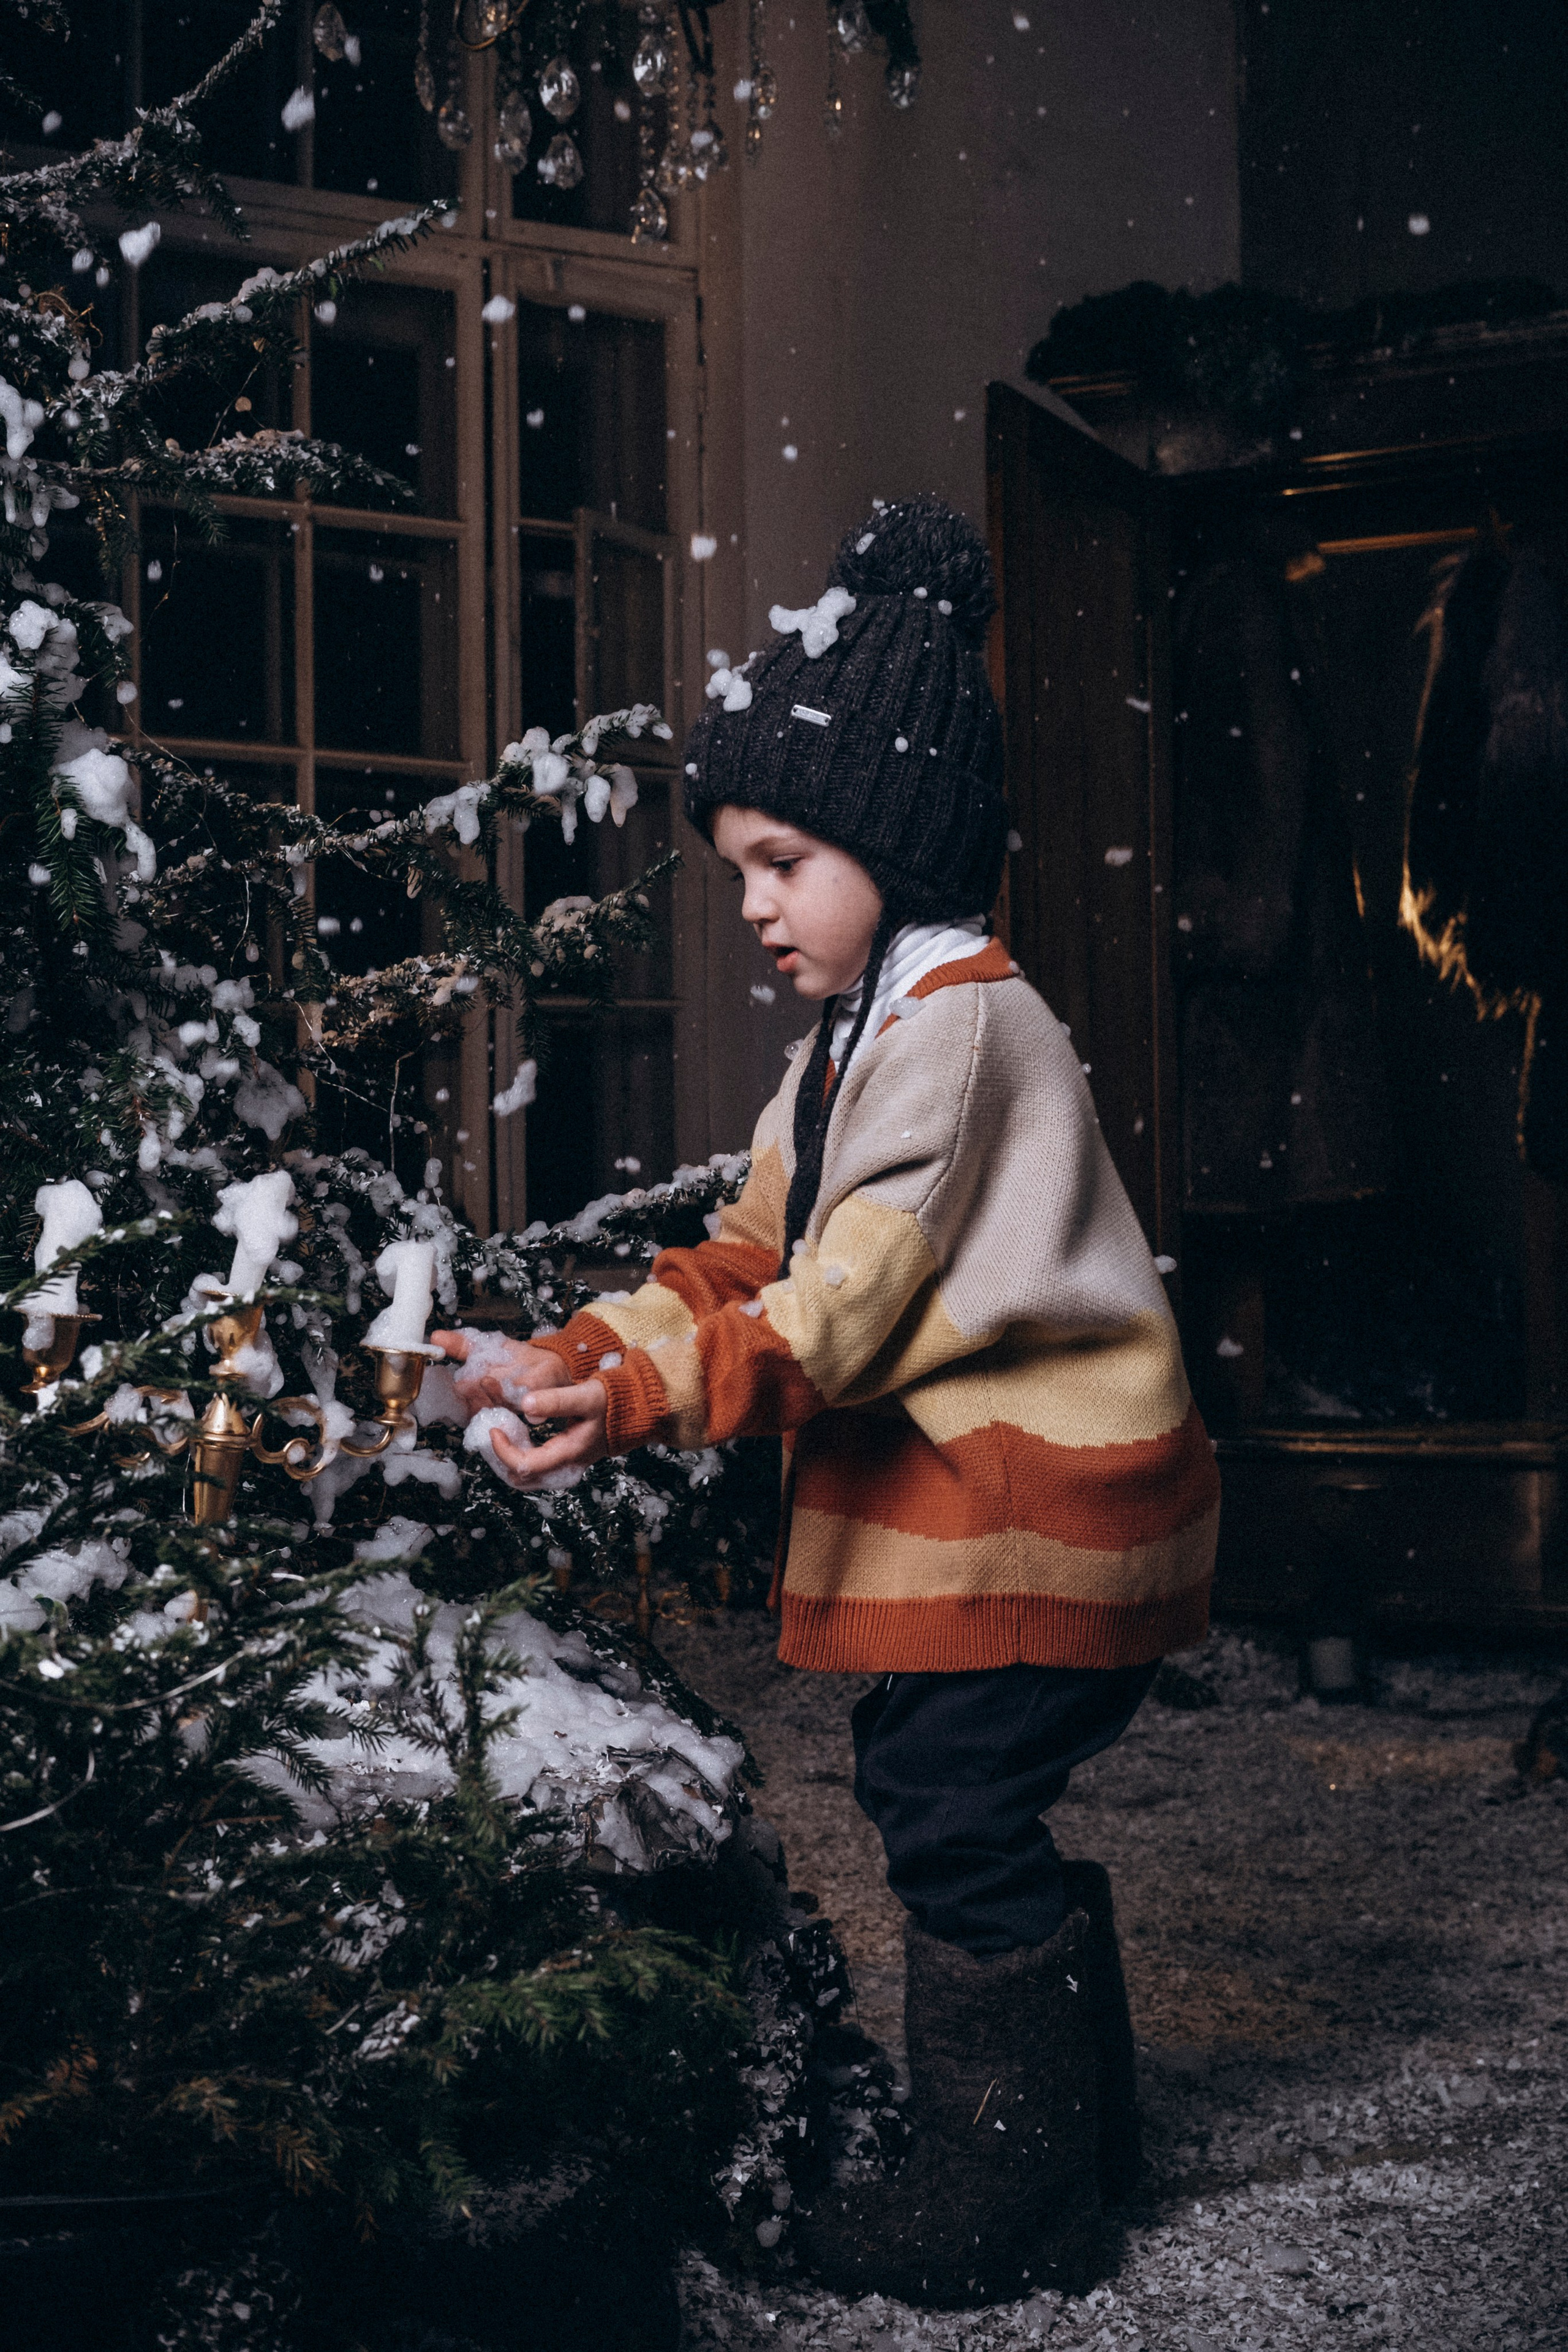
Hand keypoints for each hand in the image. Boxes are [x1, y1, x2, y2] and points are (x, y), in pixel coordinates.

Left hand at [431, 1328, 608, 1489]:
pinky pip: (539, 1468)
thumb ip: (556, 1401)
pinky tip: (520, 1437)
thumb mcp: (585, 1396)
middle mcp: (567, 1465)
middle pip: (523, 1480)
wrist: (636, 1407)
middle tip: (495, 1436)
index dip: (503, 1450)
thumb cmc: (613, 1401)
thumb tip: (524, 1404)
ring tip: (504, 1437)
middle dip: (503, 1460)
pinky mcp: (569, 1458)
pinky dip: (523, 1457)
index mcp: (568, 1453)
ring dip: (512, 1461)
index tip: (495, 1428)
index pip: (525, 1466)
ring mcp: (568, 1465)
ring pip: (530, 1477)